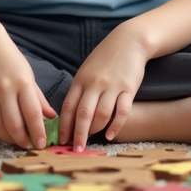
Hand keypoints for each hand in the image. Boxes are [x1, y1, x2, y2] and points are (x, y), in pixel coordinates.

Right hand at [0, 23, 55, 149]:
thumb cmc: (10, 58)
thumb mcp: (29, 74)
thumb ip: (39, 98)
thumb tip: (51, 117)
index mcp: (23, 82)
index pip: (33, 114)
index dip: (38, 132)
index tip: (41, 144)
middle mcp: (5, 88)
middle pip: (13, 124)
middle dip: (22, 140)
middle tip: (28, 146)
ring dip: (6, 138)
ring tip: (15, 141)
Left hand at [59, 25, 148, 150]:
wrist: (129, 41)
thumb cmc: (105, 57)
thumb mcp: (87, 69)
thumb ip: (79, 89)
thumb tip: (70, 113)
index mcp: (81, 79)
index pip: (68, 106)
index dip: (64, 125)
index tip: (60, 139)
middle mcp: (94, 83)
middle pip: (83, 114)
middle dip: (78, 134)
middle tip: (76, 149)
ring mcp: (112, 86)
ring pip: (101, 114)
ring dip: (95, 131)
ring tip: (92, 141)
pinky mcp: (128, 88)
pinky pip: (121, 111)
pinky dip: (115, 125)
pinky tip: (110, 135)